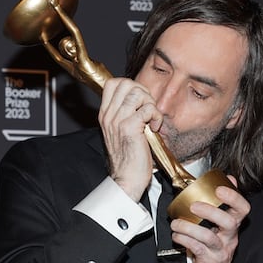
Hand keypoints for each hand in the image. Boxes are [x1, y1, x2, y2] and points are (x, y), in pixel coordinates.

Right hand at [99, 77, 163, 200]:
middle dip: (142, 92)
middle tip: (148, 109)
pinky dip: (156, 116)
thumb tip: (142, 101)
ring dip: (150, 103)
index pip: (113, 83)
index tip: (140, 102)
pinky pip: (147, 109)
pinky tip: (155, 128)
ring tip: (152, 119)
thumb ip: (126, 115)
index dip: (131, 86)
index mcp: (105, 115)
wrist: (126, 180)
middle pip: (125, 83)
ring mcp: (118, 121)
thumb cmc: (129, 159)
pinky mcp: (130, 128)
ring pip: (137, 93)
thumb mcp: (121, 132)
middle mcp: (109, 115)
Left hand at [171, 176, 249, 262]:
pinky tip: (176, 235)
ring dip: (189, 227)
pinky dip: (183, 239)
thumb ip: (223, 202)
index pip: (243, 208)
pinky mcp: (210, 261)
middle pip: (230, 222)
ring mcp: (221, 250)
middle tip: (193, 206)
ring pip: (209, 237)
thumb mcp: (220, 224)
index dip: (234, 197)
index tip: (219, 189)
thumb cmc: (213, 246)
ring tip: (176, 223)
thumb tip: (228, 177)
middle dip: (211, 211)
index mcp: (233, 224)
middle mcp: (230, 237)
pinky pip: (196, 248)